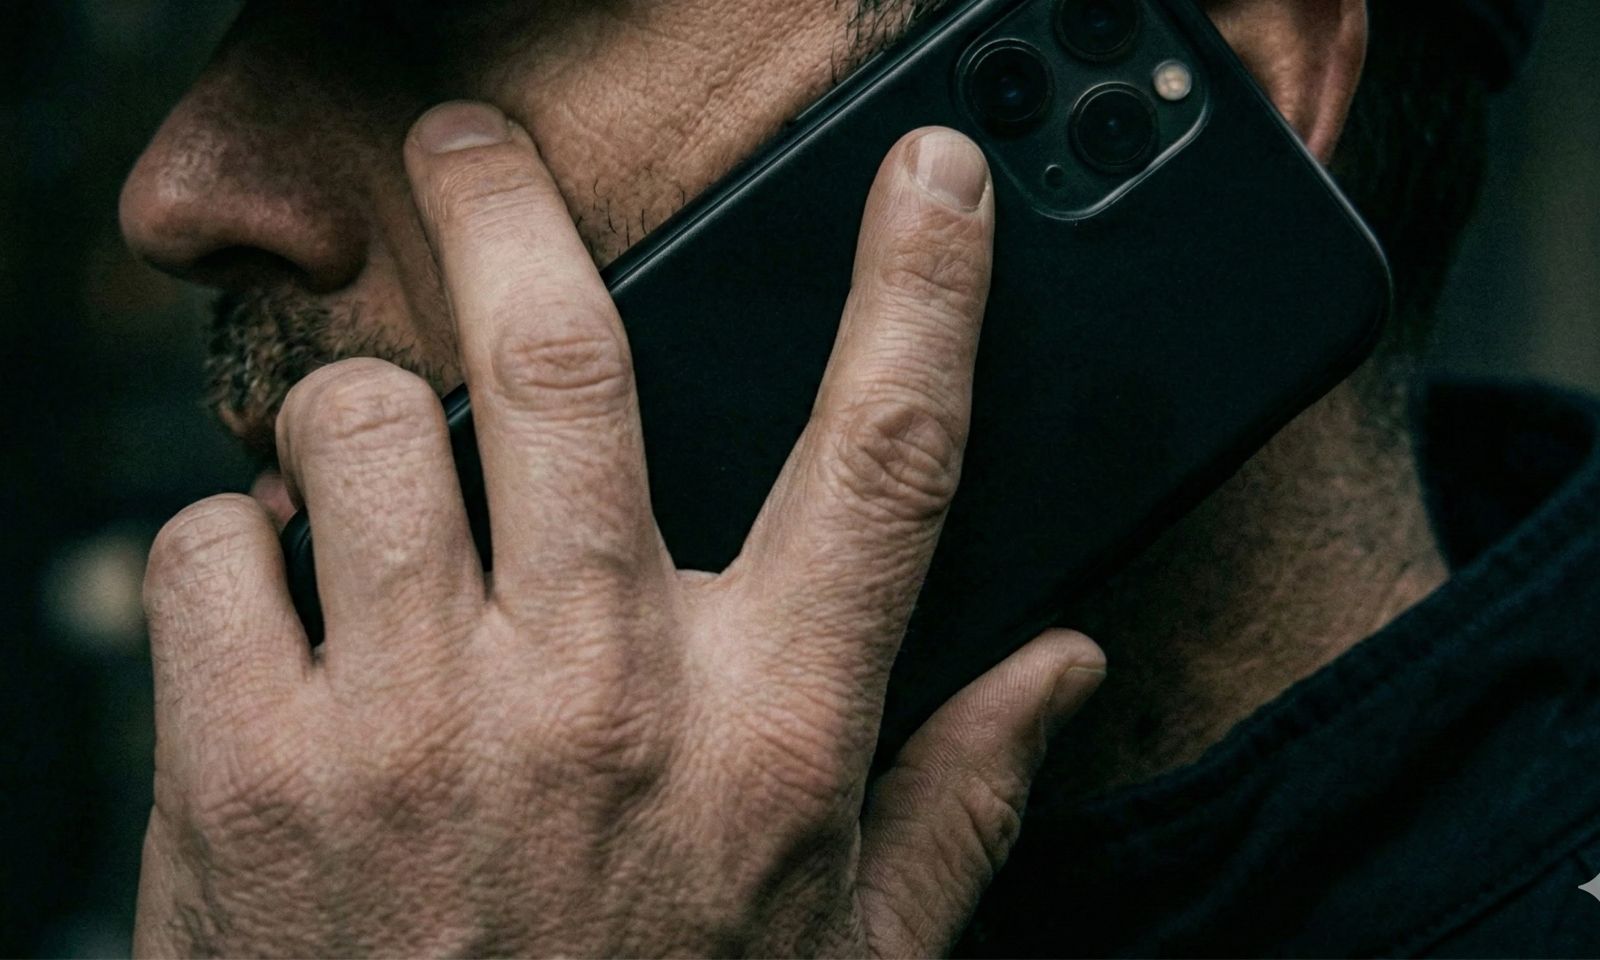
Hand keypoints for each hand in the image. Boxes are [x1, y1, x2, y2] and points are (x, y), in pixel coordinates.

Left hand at [135, 102, 1104, 956]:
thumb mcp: (853, 956)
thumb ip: (964, 794)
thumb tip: (1065, 664)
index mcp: (771, 736)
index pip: (883, 458)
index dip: (923, 291)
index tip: (931, 180)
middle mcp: (599, 699)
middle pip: (565, 362)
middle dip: (509, 206)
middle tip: (471, 147)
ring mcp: (415, 727)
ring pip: (360, 425)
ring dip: (358, 422)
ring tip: (376, 489)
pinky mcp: (250, 771)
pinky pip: (212, 540)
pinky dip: (235, 546)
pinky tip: (281, 621)